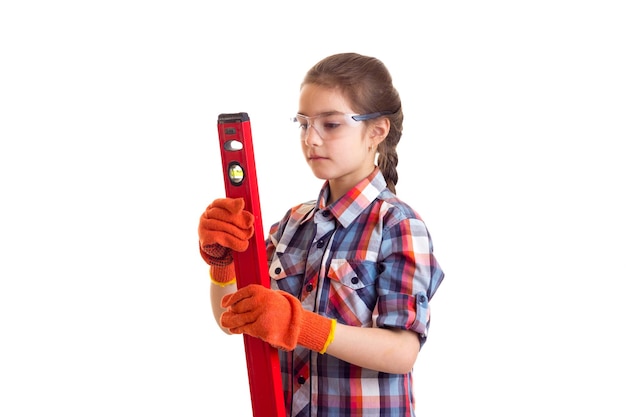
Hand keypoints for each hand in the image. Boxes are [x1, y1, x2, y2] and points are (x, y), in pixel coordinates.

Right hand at [198, 197, 253, 265]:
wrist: (215, 246)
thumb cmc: (228, 229)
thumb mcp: (235, 221)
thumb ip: (242, 217)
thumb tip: (250, 219)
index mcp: (215, 205)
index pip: (223, 202)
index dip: (232, 204)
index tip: (242, 205)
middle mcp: (207, 214)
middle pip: (224, 215)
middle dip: (240, 221)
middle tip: (250, 228)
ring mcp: (203, 225)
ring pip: (223, 227)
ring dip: (238, 234)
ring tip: (247, 239)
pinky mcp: (204, 238)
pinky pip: (220, 238)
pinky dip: (233, 242)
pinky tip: (241, 245)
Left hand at [220, 284, 335, 352]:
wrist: (296, 324)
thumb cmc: (279, 310)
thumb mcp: (266, 298)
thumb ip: (248, 298)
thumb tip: (224, 302)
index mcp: (261, 291)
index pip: (240, 294)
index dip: (230, 299)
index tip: (224, 304)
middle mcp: (260, 301)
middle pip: (237, 307)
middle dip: (231, 312)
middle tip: (226, 316)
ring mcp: (260, 314)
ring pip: (238, 319)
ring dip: (229, 322)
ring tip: (226, 322)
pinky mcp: (260, 328)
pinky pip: (244, 329)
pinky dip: (237, 330)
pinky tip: (235, 329)